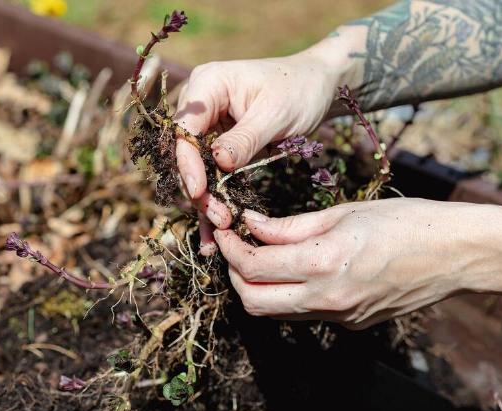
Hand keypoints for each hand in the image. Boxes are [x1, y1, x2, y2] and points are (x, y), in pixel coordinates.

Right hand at [174, 43, 352, 254]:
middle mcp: (199, 105)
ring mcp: (207, 126)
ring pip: (196, 171)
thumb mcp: (275, 114)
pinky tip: (216, 231)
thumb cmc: (299, 89)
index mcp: (206, 85)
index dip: (188, 163)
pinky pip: (211, 175)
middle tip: (221, 220)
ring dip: (205, 203)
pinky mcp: (218, 145)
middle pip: (185, 154)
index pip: (184, 129)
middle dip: (199, 190)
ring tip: (218, 235)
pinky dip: (215, 200)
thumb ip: (245, 139)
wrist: (316, 85)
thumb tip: (218, 163)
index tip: (200, 192)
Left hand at [213, 199, 475, 328]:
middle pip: (254, 303)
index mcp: (323, 263)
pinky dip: (289, 294)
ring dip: (259, 288)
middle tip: (235, 248)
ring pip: (276, 313)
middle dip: (235, 276)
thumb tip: (252, 225)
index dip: (230, 248)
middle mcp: (327, 298)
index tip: (226, 231)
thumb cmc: (406, 222)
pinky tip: (298, 269)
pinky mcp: (351, 324)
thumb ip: (291, 226)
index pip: (254, 266)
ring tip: (262, 257)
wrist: (456, 255)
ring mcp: (339, 317)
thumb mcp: (344, 213)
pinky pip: (305, 313)